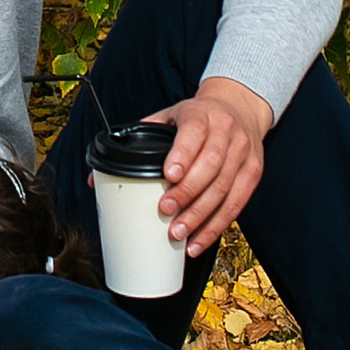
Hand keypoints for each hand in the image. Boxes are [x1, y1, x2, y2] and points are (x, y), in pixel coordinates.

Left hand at [141, 78, 270, 257]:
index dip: (182, 155)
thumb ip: (136, 141)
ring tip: (178, 233)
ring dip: (201, 216)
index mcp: (201, 116)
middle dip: (188, 193)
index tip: (167, 175)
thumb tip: (96, 177)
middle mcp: (226, 133)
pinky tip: (198, 241)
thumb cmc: (195, 117)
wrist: (239, 108)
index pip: (194, 134)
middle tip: (165, 212)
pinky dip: (216, 226)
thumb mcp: (167, 117)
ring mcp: (243, 154)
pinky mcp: (252, 173)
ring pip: (225, 189)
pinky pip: (236, 204)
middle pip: (211, 167)